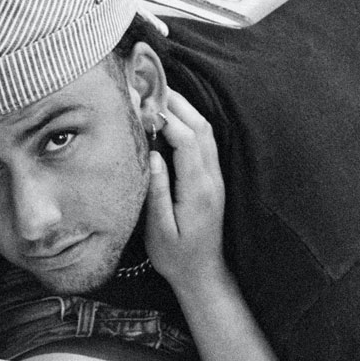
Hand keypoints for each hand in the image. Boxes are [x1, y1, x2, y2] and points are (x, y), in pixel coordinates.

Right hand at [143, 90, 226, 294]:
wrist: (203, 273)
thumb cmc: (176, 258)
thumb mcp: (159, 232)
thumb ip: (157, 193)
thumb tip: (153, 156)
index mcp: (197, 190)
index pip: (186, 140)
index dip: (166, 117)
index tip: (144, 104)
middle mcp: (211, 179)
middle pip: (200, 127)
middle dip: (177, 103)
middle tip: (150, 87)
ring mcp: (215, 177)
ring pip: (205, 131)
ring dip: (184, 109)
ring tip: (158, 95)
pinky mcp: (212, 179)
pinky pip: (204, 141)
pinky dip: (188, 123)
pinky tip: (171, 118)